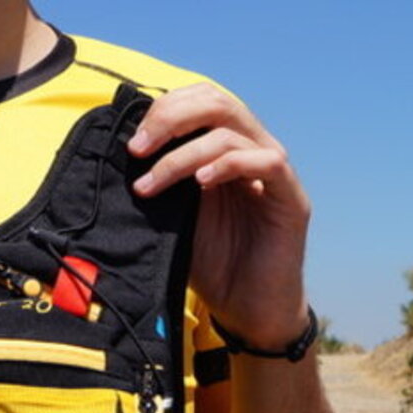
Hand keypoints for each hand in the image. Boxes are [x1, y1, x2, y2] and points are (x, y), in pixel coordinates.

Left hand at [127, 83, 310, 349]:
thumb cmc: (212, 264)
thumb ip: (161, 182)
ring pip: (231, 133)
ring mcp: (274, 173)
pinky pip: (266, 162)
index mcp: (224, 149)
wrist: (248, 311)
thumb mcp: (174, 217)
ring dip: (182, 155)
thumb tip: (120, 158)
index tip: (131, 143)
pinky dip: (228, 164)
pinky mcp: (292, 199)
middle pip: (217, 102)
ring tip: (150, 184)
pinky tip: (200, 183)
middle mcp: (252, 151)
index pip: (200, 101)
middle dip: (170, 118)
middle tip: (136, 149)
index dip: (164, 109)